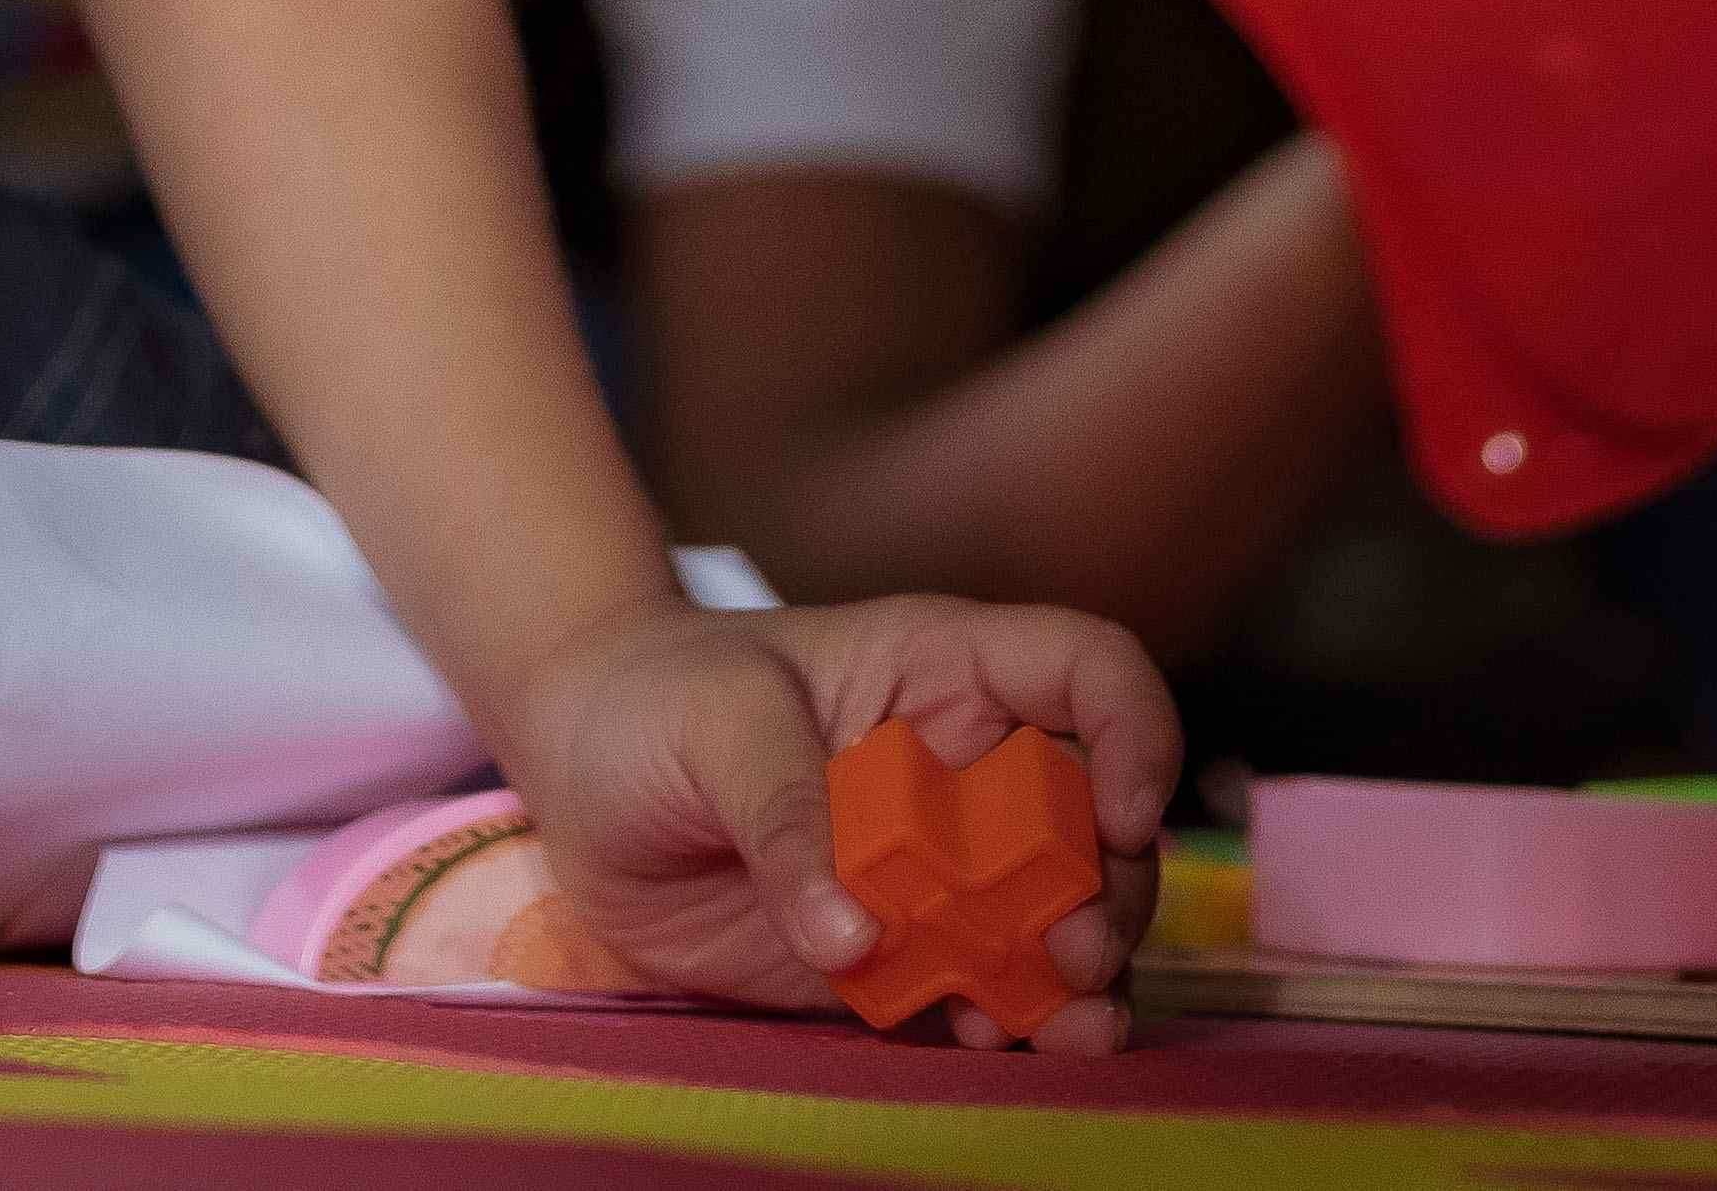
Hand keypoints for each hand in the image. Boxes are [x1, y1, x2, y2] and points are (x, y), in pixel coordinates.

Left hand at [491, 594, 1178, 1053]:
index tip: (1122, 814)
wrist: (581, 768)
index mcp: (948, 673)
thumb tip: (853, 934)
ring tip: (1072, 1027)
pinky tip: (999, 1043)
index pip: (1088, 673)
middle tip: (1077, 951)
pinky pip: (975, 990)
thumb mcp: (715, 719)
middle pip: (1092, 823)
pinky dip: (1006, 1022)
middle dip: (1112, 890)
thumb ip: (782, 810)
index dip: (1135, 731)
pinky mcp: (894, 951)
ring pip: (1053, 919)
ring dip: (1079, 974)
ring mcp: (938, 869)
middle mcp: (967, 773)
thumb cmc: (655, 698)